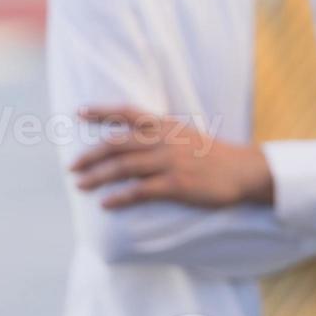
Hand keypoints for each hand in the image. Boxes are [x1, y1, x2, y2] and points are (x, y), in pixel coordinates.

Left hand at [70, 106, 273, 209]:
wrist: (243, 170)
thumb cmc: (212, 154)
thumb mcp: (186, 134)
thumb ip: (160, 134)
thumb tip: (131, 139)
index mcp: (166, 125)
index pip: (128, 112)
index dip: (102, 111)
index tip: (78, 112)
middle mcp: (165, 139)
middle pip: (117, 143)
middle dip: (91, 154)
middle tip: (72, 166)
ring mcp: (170, 161)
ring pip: (124, 167)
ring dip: (98, 176)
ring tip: (81, 185)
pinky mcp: (176, 184)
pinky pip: (140, 190)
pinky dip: (119, 197)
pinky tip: (105, 203)